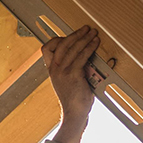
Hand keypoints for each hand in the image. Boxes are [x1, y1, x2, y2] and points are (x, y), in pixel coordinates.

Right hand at [41, 26, 99, 142]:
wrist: (74, 114)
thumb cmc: (74, 99)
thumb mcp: (68, 81)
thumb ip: (72, 67)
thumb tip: (83, 54)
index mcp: (51, 70)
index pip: (46, 48)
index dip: (57, 39)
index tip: (68, 37)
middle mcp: (54, 69)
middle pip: (61, 43)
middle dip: (76, 34)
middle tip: (86, 29)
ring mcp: (62, 71)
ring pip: (73, 48)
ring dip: (85, 38)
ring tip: (94, 33)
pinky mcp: (73, 75)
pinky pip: (82, 56)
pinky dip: (90, 47)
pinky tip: (95, 43)